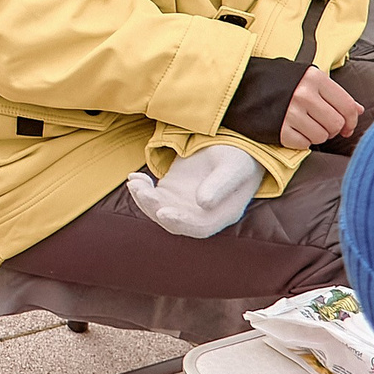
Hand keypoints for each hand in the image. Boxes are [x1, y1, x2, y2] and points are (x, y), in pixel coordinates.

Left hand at [126, 144, 261, 237]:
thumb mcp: (235, 167)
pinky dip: (142, 189)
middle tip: (143, 192)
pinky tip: (134, 177)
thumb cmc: (239, 157)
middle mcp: (201, 215)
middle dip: (155, 209)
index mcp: (223, 214)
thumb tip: (203, 203)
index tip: (164, 213)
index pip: (200, 227)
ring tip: (135, 183)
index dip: (181, 223)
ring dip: (144, 199)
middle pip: (174, 222)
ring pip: (159, 210)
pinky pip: (153, 197)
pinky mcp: (171, 193)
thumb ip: (221, 185)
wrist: (231, 146)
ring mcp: (184, 205)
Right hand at [280, 65, 361, 149]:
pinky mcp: (279, 129)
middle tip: (321, 125)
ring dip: (316, 135)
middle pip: (336, 124)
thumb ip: (332, 92)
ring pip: (321, 136)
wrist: (239, 85)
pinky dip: (301, 141)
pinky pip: (303, 144)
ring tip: (305, 127)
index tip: (347, 127)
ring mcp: (290, 113)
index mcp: (314, 78)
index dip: (351, 120)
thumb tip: (358, 110)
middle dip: (332, 129)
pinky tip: (293, 131)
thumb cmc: (275, 80)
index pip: (347, 106)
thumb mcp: (305, 77)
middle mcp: (304, 95)